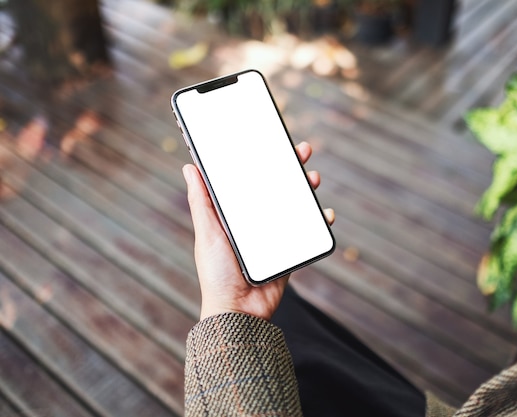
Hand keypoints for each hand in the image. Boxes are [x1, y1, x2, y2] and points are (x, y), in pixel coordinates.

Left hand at [183, 141, 334, 320]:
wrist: (240, 312)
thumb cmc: (217, 274)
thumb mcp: (208, 232)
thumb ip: (201, 201)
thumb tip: (189, 166)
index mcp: (235, 215)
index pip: (250, 180)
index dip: (262, 160)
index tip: (272, 142)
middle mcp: (255, 223)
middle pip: (276, 188)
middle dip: (290, 168)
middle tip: (301, 151)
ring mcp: (274, 237)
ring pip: (295, 206)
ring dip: (306, 189)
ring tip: (312, 178)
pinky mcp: (289, 252)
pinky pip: (308, 233)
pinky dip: (320, 222)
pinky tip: (326, 214)